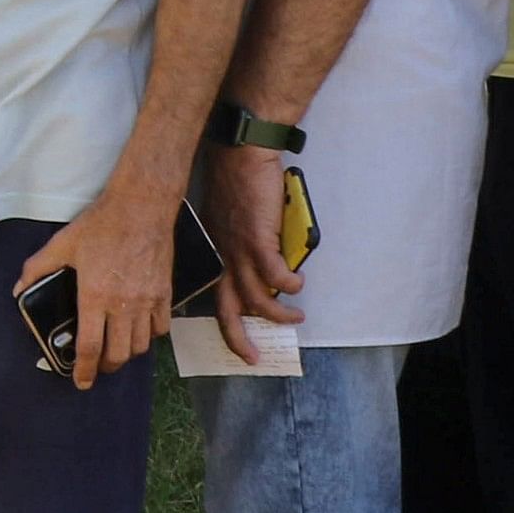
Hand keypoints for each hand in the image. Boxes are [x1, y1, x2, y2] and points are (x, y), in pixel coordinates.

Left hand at [16, 181, 174, 388]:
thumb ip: (37, 269)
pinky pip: (161, 328)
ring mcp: (148, 301)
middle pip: (118, 354)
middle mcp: (123, 306)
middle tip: (98, 367)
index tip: (81, 382)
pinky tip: (140, 331)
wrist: (142, 206)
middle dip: (106, 367)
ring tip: (117, 350)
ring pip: (141, 345)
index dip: (84, 370)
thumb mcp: (62, 244)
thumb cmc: (100, 225)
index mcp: (94, 297)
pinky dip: (151, 336)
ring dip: (127, 354)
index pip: (89, 347)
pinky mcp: (166, 294)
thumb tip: (18, 289)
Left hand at [197, 142, 301, 362]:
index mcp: (215, 253)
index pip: (214, 296)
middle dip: (238, 338)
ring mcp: (239, 249)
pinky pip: (275, 273)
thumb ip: (241, 245)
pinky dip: (288, 285)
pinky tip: (299, 287)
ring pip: (256, 295)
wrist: (241, 154)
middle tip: (254, 358)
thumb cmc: (238, 183)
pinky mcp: (258, 238)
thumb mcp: (230, 221)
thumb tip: (263, 266)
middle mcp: (223, 256)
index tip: (236, 341)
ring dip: (278, 313)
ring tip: (297, 317)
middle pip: (226, 307)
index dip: (225, 322)